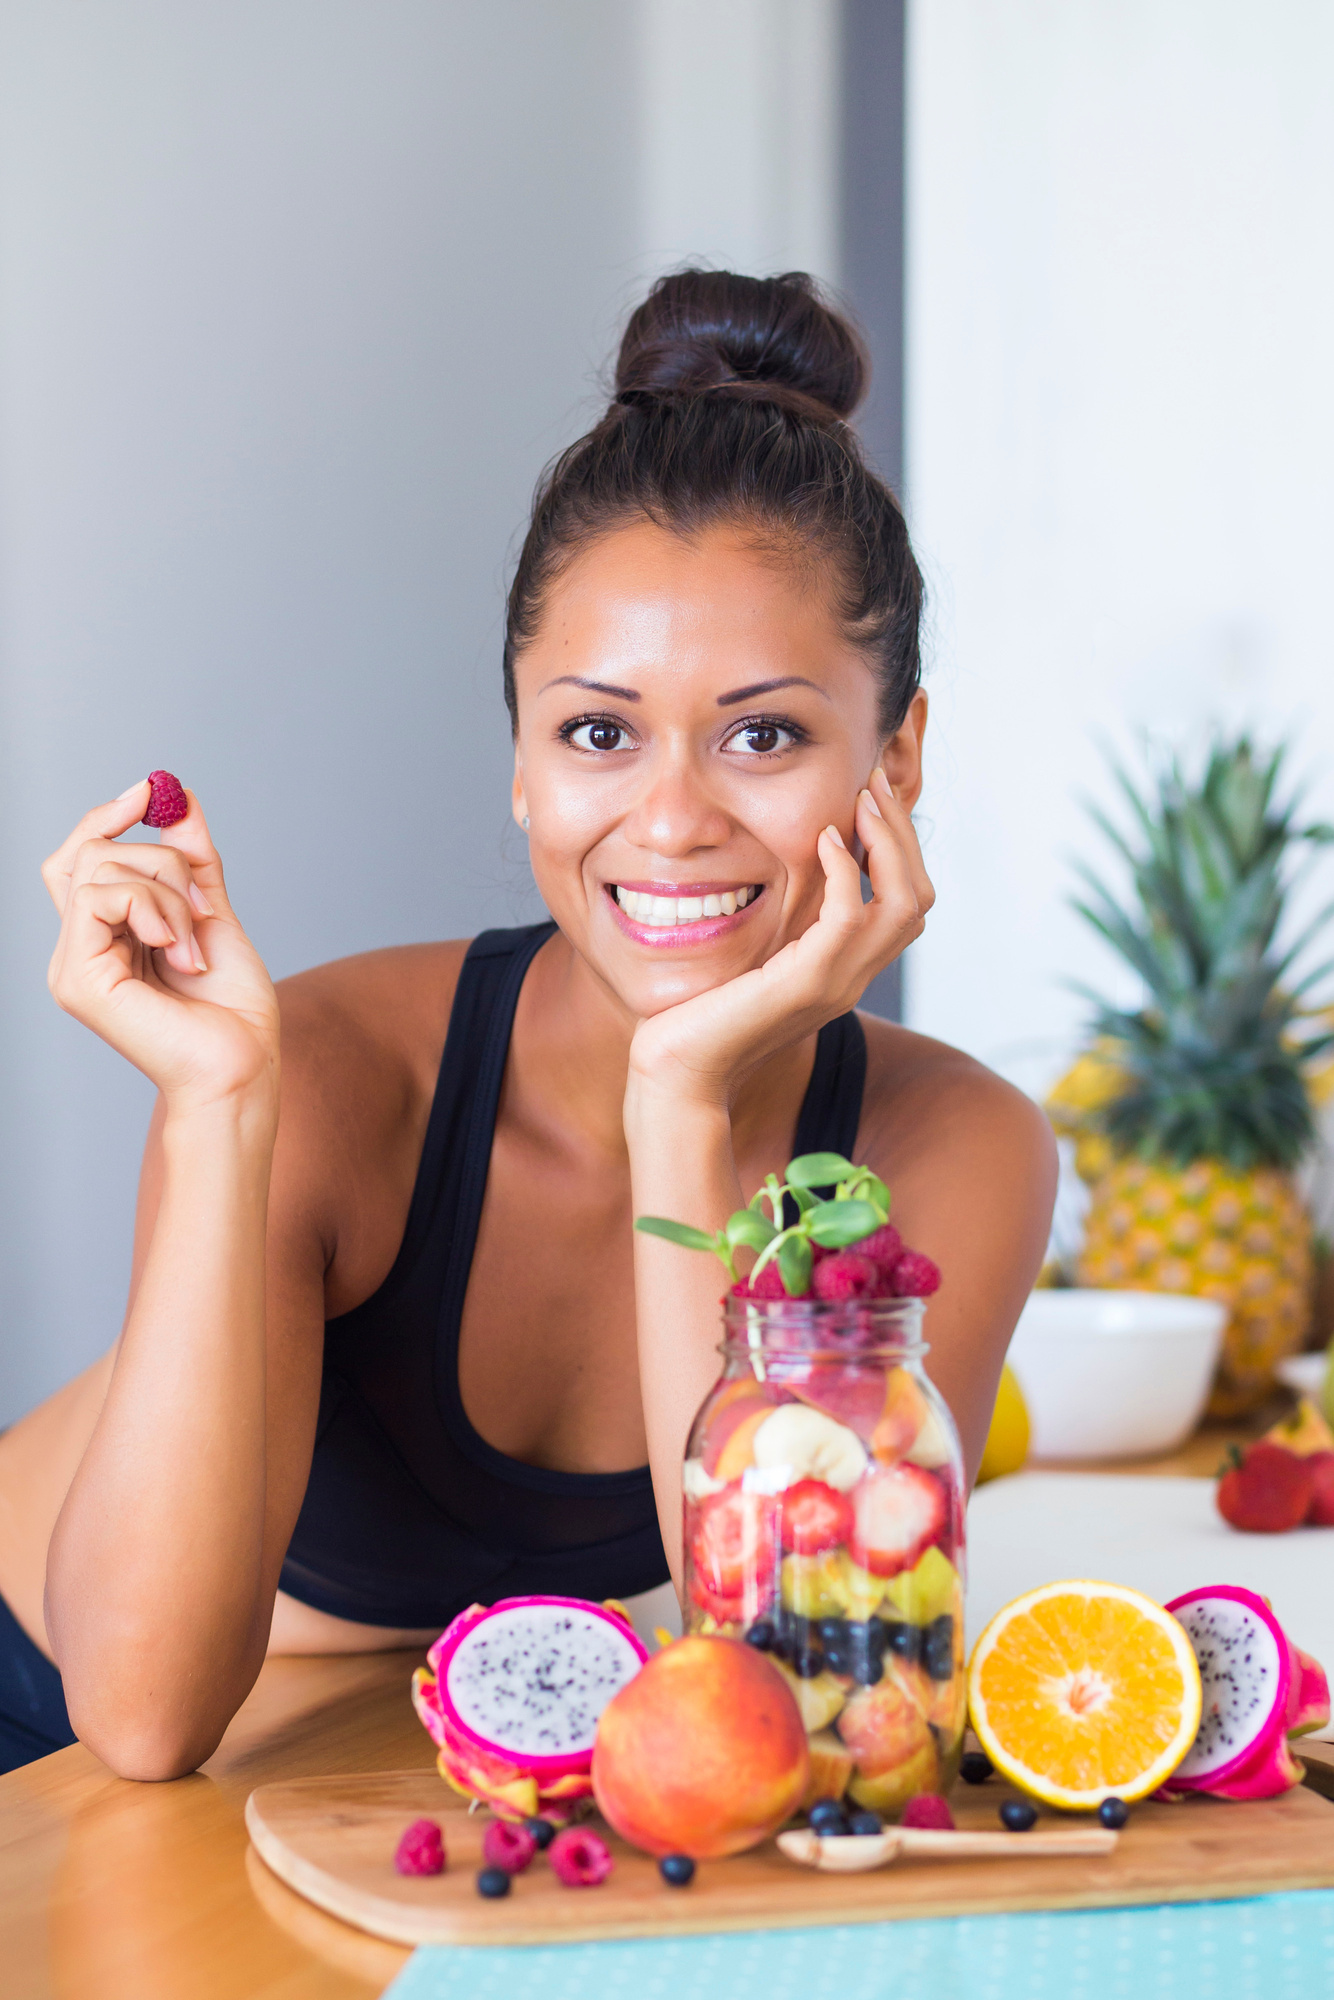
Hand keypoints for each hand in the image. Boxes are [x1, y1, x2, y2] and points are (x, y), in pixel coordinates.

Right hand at [44, 781, 280, 1115]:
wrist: (243, 1066)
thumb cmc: (234, 1010)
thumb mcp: (212, 915)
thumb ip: (193, 861)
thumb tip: (178, 796)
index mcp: (105, 937)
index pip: (81, 858)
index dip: (107, 816)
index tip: (151, 790)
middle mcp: (80, 949)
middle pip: (86, 852)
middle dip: (159, 859)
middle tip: (202, 904)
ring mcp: (72, 965)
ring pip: (98, 867)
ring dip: (166, 891)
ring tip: (193, 943)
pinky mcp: (77, 978)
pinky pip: (99, 896)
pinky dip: (151, 909)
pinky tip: (178, 950)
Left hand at [627, 767, 932, 1106]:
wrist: (679, 1073)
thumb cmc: (700, 1015)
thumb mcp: (750, 958)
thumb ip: (775, 924)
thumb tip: (777, 874)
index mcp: (843, 970)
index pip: (904, 904)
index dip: (898, 848)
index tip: (869, 799)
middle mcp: (852, 978)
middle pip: (918, 898)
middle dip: (902, 834)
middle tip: (873, 784)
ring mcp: (836, 984)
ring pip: (904, 904)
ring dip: (888, 842)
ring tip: (862, 799)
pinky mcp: (806, 985)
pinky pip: (851, 918)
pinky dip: (848, 872)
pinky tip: (825, 839)